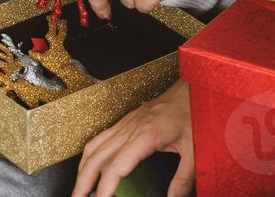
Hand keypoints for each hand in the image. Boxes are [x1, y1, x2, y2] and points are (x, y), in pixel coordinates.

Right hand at [72, 80, 194, 196]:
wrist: (193, 87)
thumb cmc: (193, 113)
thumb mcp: (195, 151)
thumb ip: (183, 179)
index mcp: (145, 136)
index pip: (116, 167)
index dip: (104, 188)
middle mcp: (130, 128)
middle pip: (97, 157)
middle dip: (83, 182)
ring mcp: (126, 122)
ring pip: (94, 146)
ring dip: (82, 169)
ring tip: (79, 189)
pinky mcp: (127, 120)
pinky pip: (101, 137)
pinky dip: (90, 154)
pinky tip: (90, 165)